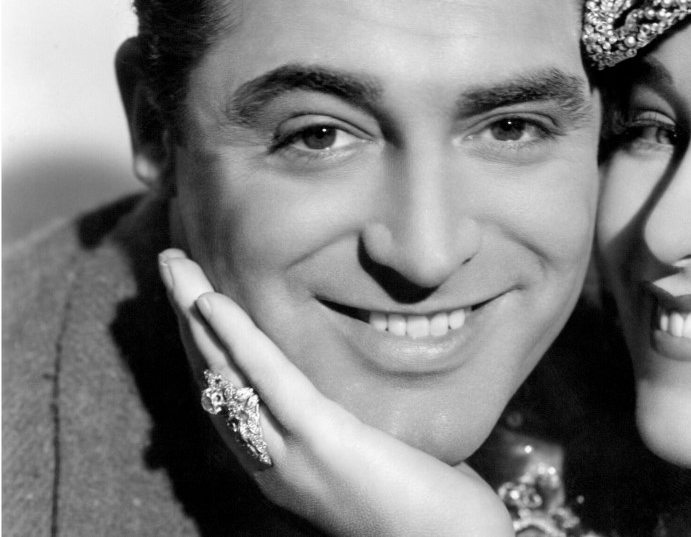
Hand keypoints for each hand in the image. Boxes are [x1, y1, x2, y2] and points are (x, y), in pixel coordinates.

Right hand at [159, 249, 513, 536]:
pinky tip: (214, 303)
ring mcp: (293, 458)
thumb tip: (360, 396)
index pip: (230, 401)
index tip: (193, 300)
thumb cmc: (432, 513)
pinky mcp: (323, 443)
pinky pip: (269, 382)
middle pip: (216, 383)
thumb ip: (354, 430)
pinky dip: (238, 339)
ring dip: (197, 316)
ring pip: (228, 377)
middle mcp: (274, 468)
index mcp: (284, 469)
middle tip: (171, 265)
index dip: (207, 348)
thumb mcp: (379, 463)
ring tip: (177, 268)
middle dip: (189, 321)